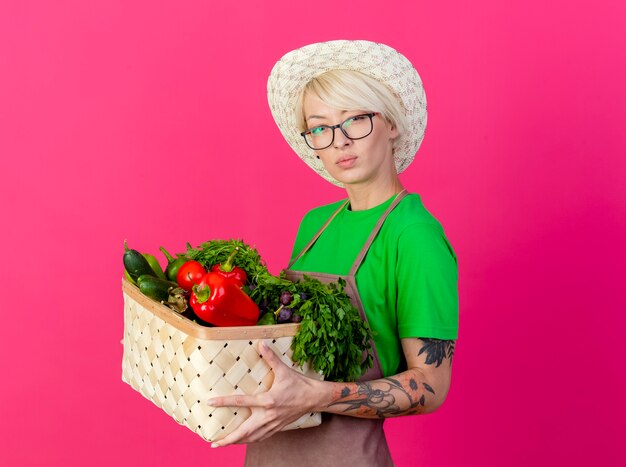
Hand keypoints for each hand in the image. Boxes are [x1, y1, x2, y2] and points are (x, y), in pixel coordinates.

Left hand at [208, 340, 322, 446]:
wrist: (314, 398)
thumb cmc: (299, 384)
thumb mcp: (284, 370)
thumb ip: (271, 358)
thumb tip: (261, 344)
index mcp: (268, 400)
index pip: (241, 401)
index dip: (224, 402)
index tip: (210, 402)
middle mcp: (268, 415)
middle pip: (244, 431)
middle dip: (228, 439)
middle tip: (214, 444)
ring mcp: (273, 423)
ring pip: (252, 437)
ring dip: (237, 442)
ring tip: (224, 444)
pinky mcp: (278, 427)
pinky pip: (261, 437)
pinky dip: (251, 440)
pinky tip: (245, 441)